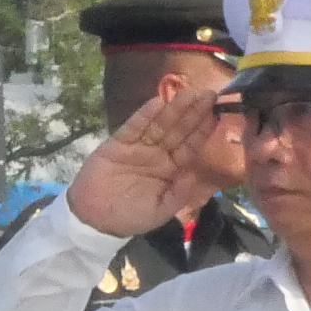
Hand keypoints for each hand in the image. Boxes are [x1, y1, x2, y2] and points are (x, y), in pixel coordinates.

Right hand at [67, 77, 230, 239]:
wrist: (93, 218)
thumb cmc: (129, 217)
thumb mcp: (159, 212)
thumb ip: (178, 195)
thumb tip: (194, 175)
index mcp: (171, 170)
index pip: (190, 147)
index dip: (202, 131)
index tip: (217, 115)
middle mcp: (158, 154)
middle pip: (179, 130)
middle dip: (193, 112)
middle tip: (209, 94)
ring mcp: (139, 146)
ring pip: (160, 124)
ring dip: (174, 108)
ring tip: (188, 92)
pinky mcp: (119, 142)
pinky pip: (134, 126)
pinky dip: (145, 115)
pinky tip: (158, 101)